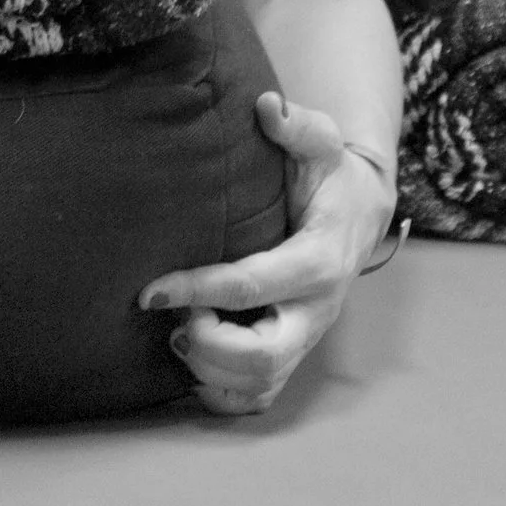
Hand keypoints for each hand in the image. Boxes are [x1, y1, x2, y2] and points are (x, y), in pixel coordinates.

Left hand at [136, 93, 399, 416]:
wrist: (357, 213)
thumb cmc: (327, 176)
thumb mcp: (322, 144)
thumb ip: (299, 126)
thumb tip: (267, 106)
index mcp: (319, 260)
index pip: (251, 285)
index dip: (196, 289)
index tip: (148, 289)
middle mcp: (317, 311)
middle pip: (263, 356)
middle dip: (206, 344)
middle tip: (172, 319)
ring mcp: (305, 339)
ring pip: (257, 385)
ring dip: (207, 368)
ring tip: (180, 329)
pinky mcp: (292, 356)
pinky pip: (255, 400)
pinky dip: (218, 392)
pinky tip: (191, 358)